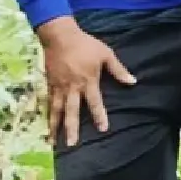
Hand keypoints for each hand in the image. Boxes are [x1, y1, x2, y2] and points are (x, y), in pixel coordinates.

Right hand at [36, 17, 135, 147]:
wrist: (60, 35)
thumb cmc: (85, 44)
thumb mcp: (106, 54)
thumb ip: (118, 70)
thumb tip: (133, 82)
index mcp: (88, 81)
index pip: (95, 103)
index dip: (100, 116)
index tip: (103, 129)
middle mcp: (72, 88)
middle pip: (72, 112)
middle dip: (71, 129)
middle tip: (72, 144)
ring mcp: (59, 87)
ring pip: (56, 110)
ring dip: (54, 126)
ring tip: (53, 141)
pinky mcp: (50, 83)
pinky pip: (48, 102)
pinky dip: (47, 114)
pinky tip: (47, 124)